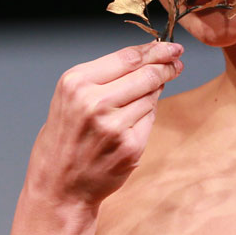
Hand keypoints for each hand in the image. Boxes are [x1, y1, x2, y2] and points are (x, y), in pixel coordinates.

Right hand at [24, 41, 183, 210]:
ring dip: (152, 96)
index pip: (128, 57)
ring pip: (151, 97)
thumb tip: (149, 57)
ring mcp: (113, 125)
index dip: (155, 50)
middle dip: (166, 67)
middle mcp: (94, 101)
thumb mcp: (71, 98)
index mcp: (76, 82)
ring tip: (134, 104)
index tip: (172, 48)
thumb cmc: (65, 138)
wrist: (59, 186)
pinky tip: (130, 126)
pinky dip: (146, 118)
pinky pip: (149, 121)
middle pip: (146, 74)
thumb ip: (105, 77)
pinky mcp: (129, 146)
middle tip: (177, 65)